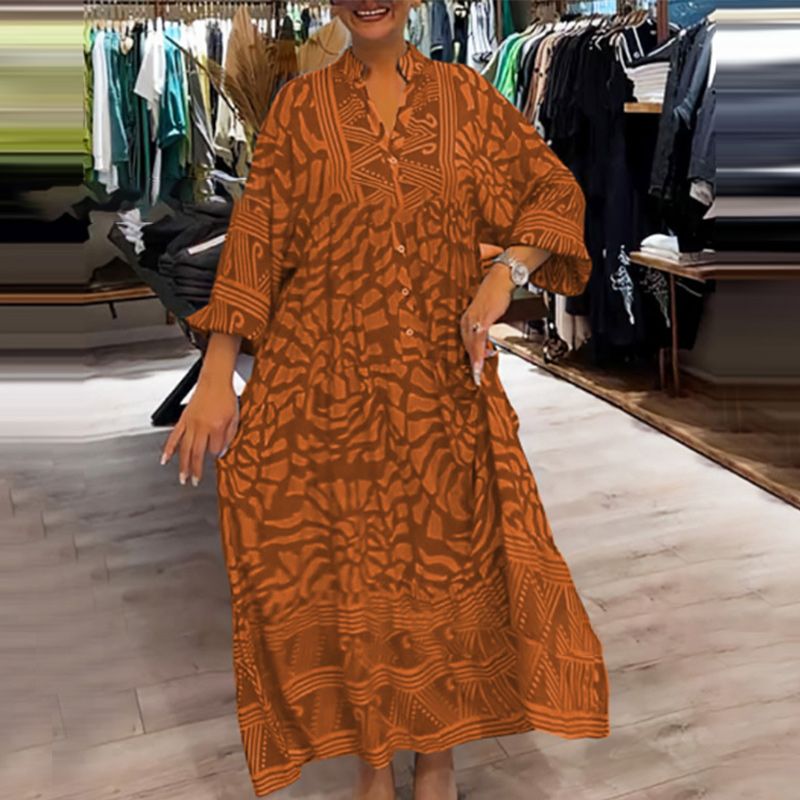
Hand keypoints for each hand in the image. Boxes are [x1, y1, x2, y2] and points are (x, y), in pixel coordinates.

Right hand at [159, 376, 239, 485]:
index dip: (216, 453)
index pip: (215, 449)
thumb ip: (230, 436)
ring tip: (182, 478)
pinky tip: (164, 459)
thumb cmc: (226, 397)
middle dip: (195, 470)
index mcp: (216, 426)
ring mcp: (190, 423)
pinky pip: (174, 437)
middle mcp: (201, 426)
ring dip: (182, 465)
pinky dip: (168, 449)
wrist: (214, 380)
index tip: (217, 455)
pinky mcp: (183, 419)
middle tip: (194, 482)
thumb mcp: (235, 417)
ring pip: (184, 449)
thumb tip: (222, 453)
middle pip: (196, 453)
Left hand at [460, 264, 513, 385]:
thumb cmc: (495, 295)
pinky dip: (479, 353)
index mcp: (466, 321)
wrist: (501, 279)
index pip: (465, 344)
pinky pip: (479, 340)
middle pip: (467, 347)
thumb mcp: (487, 315)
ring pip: (471, 346)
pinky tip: (481, 362)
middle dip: (471, 364)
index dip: (469, 358)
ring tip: (477, 375)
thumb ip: (484, 330)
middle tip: (475, 378)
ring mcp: (473, 320)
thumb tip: (487, 346)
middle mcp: (466, 321)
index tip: (471, 372)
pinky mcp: (482, 318)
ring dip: (475, 362)